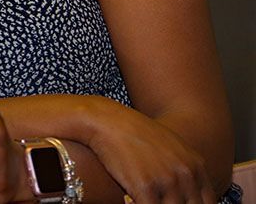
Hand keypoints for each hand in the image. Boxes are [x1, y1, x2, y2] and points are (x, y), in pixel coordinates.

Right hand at [84, 99, 215, 203]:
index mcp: (195, 166)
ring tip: (144, 198)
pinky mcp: (145, 188)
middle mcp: (185, 174)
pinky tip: (130, 200)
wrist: (107, 121)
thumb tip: (185, 193)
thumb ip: (184, 169)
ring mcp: (167, 181)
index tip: (174, 202)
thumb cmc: (134, 133)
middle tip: (158, 200)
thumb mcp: (170, 146)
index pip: (207, 203)